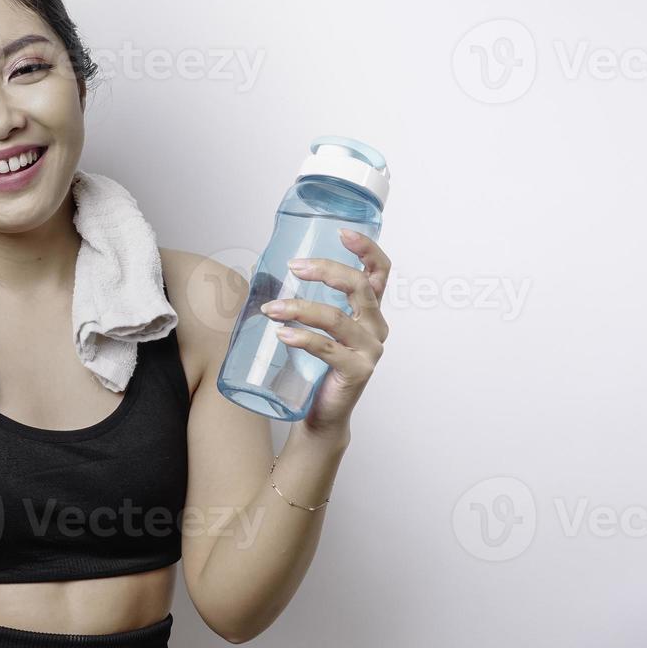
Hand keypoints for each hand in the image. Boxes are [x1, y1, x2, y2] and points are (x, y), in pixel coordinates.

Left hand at [259, 229, 391, 439]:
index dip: (366, 249)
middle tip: (294, 267)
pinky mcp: (357, 371)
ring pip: (336, 318)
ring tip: (270, 309)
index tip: (342, 232)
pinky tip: (282, 334)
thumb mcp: (317, 328)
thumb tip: (266, 273)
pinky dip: (302, 338)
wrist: (321, 415)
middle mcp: (376, 327)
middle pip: (359, 286)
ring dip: (299, 308)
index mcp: (370, 311)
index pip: (379, 272)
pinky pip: (328, 349)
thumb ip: (307, 300)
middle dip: (325, 271)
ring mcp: (370, 350)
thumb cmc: (316, 367)